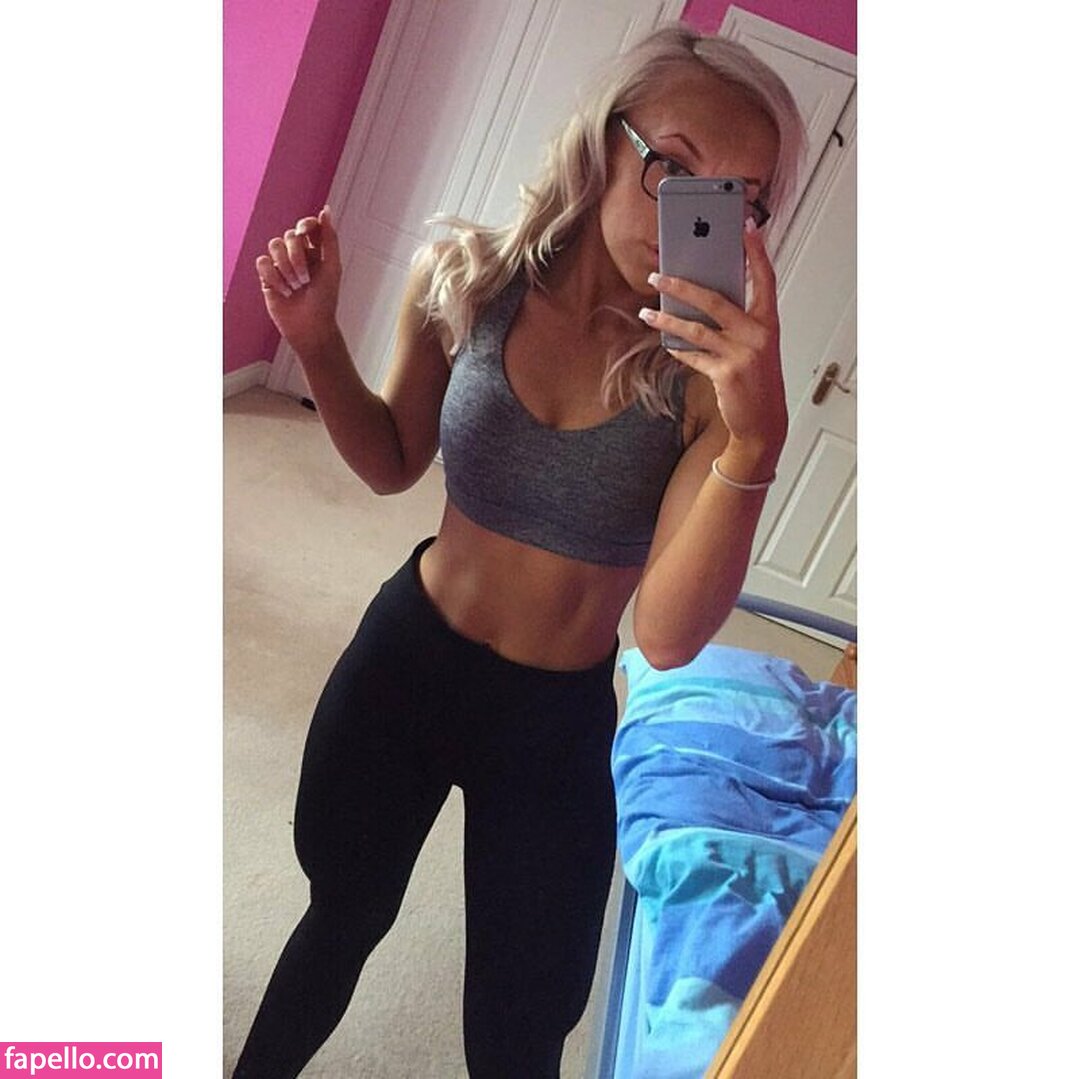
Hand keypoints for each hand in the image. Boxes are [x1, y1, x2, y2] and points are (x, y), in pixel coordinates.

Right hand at [255, 206, 341, 356]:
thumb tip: (325, 210)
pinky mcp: (267, 277)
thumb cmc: (325, 301)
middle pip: (290, 235)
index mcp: (316, 251)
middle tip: (306, 279)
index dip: (305, 225)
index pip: (307, 225)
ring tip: (295, 287)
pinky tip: (283, 292)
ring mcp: (281, 265)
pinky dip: (273, 277)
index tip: (306, 234)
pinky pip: (262, 262)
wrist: (310, 327)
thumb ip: (329, 238)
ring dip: (285, 268)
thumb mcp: (332, 267)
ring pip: (274, 245)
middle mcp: (298, 255)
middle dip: (297, 257)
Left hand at [639, 218, 787, 468]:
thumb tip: (702, 298)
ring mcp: (741, 355)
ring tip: (647, 312)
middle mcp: (757, 335)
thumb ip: (738, 322)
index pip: (765, 278)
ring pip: (695, 328)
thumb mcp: (756, 346)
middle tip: (657, 275)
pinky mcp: (725, 375)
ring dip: (667, 318)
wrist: (764, 422)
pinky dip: (677, 348)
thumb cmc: (757, 380)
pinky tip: (666, 341)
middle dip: (682, 284)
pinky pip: (692, 356)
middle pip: (715, 299)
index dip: (757, 252)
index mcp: (769, 322)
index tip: (747, 226)